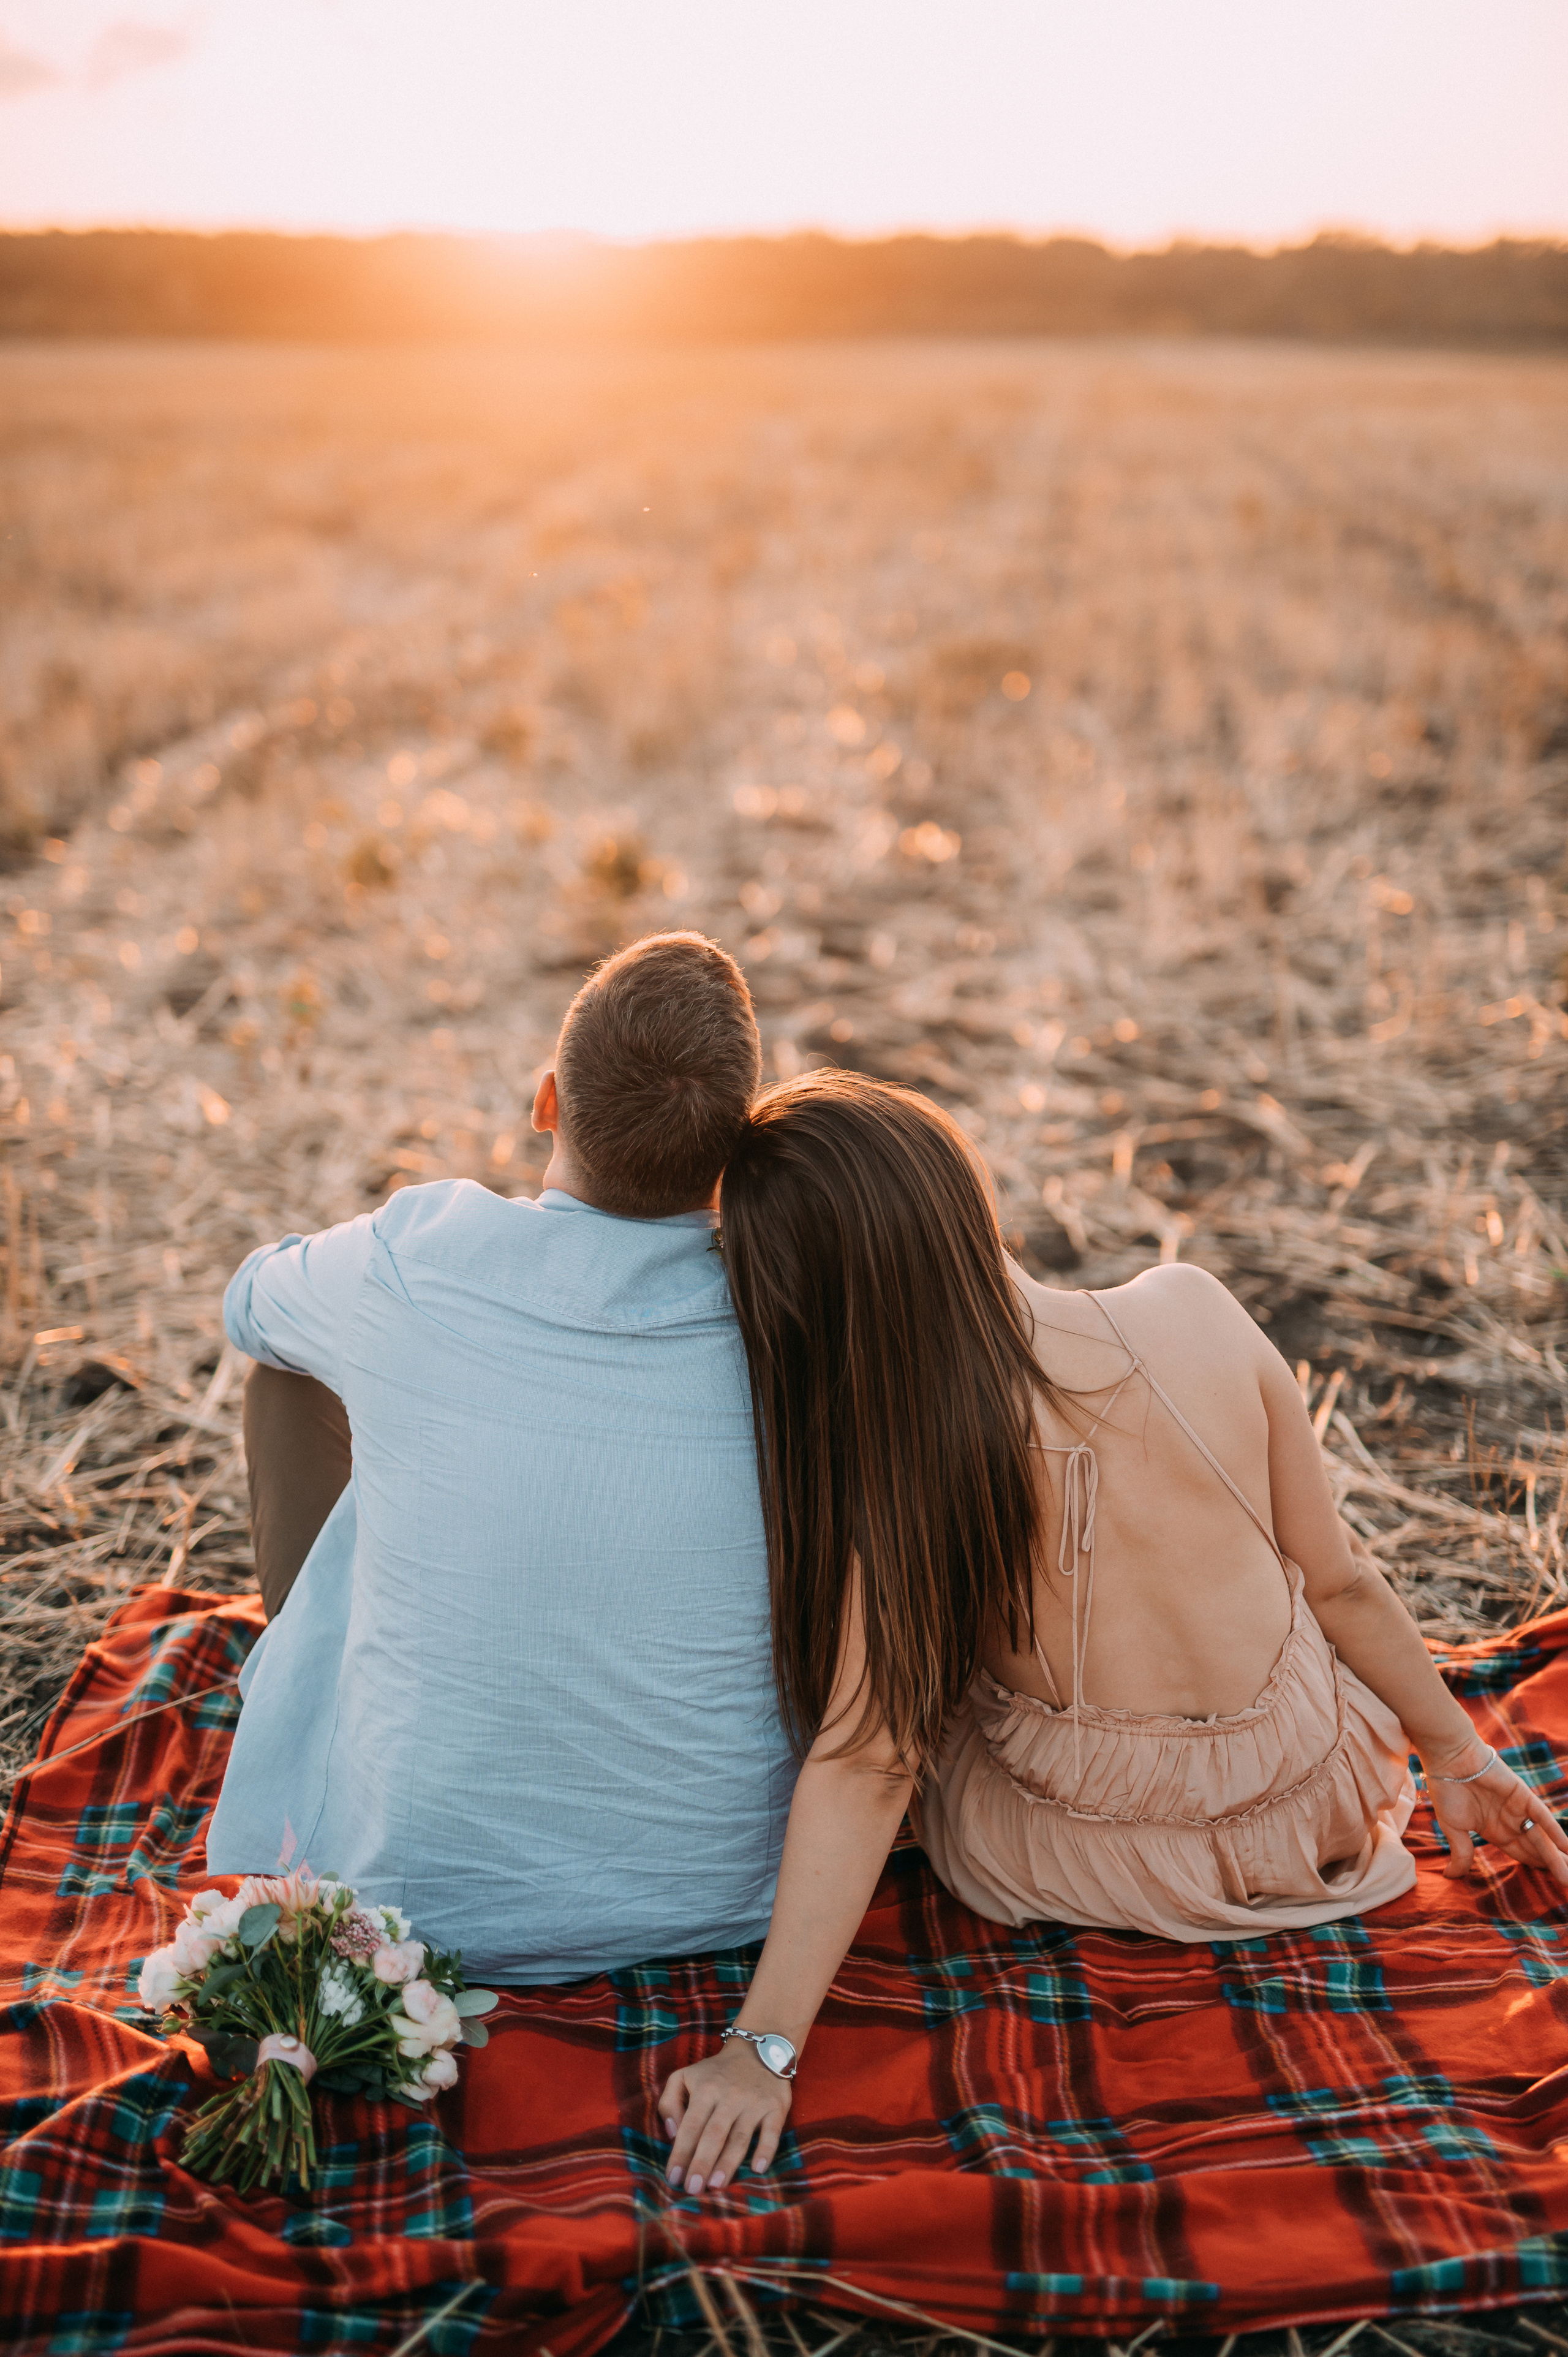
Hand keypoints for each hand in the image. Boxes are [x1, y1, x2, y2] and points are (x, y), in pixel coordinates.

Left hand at [658, 2038, 791, 2194]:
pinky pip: (772, 2131)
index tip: (673, 2178)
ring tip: (716, 2186)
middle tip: (692, 2190)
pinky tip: (757, 2169)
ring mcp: (754, 2102)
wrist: (757, 2050)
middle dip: (702, 2163)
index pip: (690, 2126)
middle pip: (714, 2135)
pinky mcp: (776, 2106)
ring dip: (728, 2163)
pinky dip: (766, 2150)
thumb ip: (669, 2102)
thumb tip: (672, 2133)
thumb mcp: (684, 2076)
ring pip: (740, 2137)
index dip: (681, 2153)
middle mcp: (730, 2096)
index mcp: (705, 2089)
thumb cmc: (714, 2073)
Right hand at [1425, 1743, 1567, 1885]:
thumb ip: (1461, 1853)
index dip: (1536, 1868)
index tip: (1553, 1886)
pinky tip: (1567, 1849)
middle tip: (1567, 1885)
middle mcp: (1510, 1821)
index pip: (1521, 1854)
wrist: (1449, 1757)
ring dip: (1557, 1858)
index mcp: (1495, 1830)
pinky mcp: (1523, 1796)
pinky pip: (1543, 1817)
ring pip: (1542, 1838)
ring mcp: (1518, 1809)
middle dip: (1552, 1866)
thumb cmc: (1447, 1789)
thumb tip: (1450, 1876)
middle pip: (1536, 1849)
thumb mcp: (1453, 1828)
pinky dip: (1555, 1832)